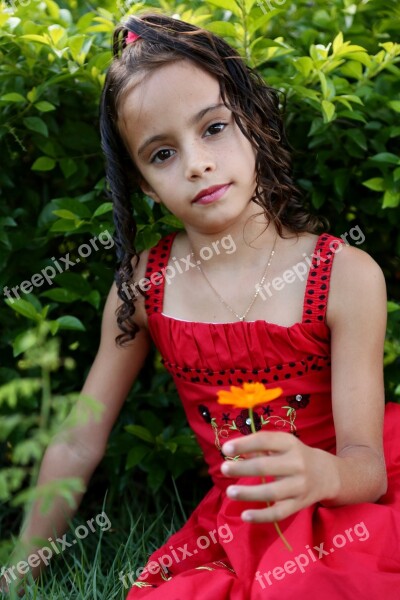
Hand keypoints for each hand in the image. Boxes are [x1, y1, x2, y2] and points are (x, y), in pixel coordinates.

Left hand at [220, 431, 336, 522]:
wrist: (327, 474)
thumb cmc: (296, 455)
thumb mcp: (283, 444)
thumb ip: (260, 446)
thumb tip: (232, 449)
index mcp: (289, 444)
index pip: (264, 441)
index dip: (244, 444)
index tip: (225, 448)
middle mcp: (297, 464)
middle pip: (265, 467)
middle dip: (242, 468)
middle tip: (223, 469)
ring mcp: (299, 486)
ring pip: (271, 492)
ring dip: (249, 493)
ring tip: (230, 492)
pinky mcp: (299, 504)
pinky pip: (279, 513)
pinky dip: (261, 516)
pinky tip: (244, 515)